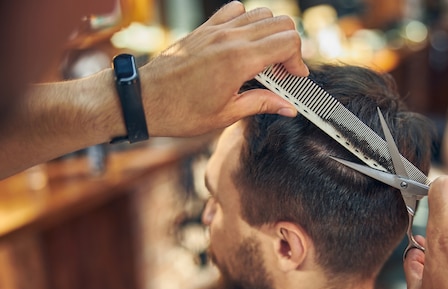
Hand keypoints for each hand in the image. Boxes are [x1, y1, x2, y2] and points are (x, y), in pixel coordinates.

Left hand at [140, 1, 307, 136]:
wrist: (144, 100)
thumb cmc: (180, 111)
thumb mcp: (226, 114)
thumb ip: (262, 104)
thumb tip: (288, 107)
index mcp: (239, 61)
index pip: (288, 43)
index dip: (298, 61)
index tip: (294, 78)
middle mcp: (230, 38)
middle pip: (281, 24)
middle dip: (290, 47)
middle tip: (283, 71)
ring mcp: (216, 30)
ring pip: (262, 14)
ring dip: (271, 34)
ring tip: (266, 59)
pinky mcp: (204, 29)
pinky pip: (235, 10)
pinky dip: (247, 21)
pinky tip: (244, 44)